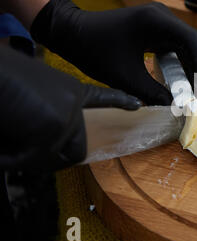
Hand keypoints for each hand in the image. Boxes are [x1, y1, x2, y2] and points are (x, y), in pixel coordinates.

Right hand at [0, 45, 140, 170]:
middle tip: (24, 150)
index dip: (120, 101)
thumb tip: (40, 143)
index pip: (103, 97)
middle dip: (52, 158)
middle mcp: (73, 102)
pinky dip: (9, 157)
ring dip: (24, 156)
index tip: (137, 105)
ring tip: (7, 137)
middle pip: (77, 150)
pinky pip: (32, 160)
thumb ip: (45, 117)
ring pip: (52, 159)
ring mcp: (67, 114)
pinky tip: (1, 141)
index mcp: (70, 90)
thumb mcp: (30, 98)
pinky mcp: (55, 126)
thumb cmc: (2, 80)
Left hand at [30, 0, 196, 105]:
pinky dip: (178, 62)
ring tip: (189, 89)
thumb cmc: (95, 51)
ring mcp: (159, 20)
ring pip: (185, 44)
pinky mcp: (154, 27)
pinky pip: (174, 44)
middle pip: (193, 42)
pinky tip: (177, 79)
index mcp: (157, 21)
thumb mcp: (126, 77)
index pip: (193, 42)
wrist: (71, 32)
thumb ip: (153, 93)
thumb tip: (175, 108)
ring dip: (189, 65)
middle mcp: (162, 16)